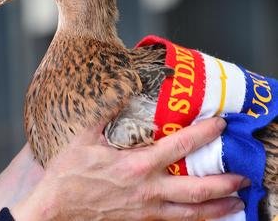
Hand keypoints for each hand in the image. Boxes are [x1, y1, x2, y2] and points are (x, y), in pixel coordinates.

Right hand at [0, 117, 248, 220]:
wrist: (55, 208)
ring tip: (236, 203)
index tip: (219, 125)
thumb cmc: (68, 173)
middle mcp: (147, 189)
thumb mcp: (83, 138)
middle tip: (242, 175)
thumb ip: (104, 114)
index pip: (179, 147)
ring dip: (218, 208)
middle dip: (224, 182)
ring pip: (191, 213)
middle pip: (196, 189)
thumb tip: (121, 91)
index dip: (203, 134)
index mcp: (135, 165)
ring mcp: (146, 209)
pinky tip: (204, 218)